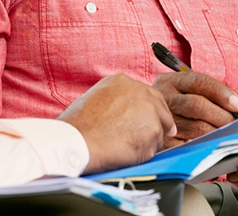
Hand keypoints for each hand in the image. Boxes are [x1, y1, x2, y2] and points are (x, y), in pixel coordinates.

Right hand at [58, 73, 174, 173]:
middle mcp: (139, 91)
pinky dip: (145, 154)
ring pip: (159, 129)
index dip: (150, 110)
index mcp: (122, 82)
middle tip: (159, 135)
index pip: (147, 94)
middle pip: (160, 108)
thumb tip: (127, 114)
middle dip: (160, 123)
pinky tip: (127, 155)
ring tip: (128, 149)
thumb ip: (116, 102)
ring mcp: (149, 110)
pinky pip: (156, 146)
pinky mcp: (153, 130)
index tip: (150, 120)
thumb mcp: (96, 99)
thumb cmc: (78, 127)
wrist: (76, 142)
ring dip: (150, 140)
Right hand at [152, 71, 237, 146]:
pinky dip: (202, 147)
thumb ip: (207, 94)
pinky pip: (187, 146)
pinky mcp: (160, 141)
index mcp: (171, 81)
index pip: (198, 81)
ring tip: (226, 136)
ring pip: (194, 128)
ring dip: (215, 134)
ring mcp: (160, 121)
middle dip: (220, 116)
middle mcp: (163, 98)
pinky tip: (210, 147)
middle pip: (196, 105)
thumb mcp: (185, 91)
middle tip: (234, 125)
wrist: (141, 117)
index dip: (220, 92)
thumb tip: (236, 107)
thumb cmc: (175, 105)